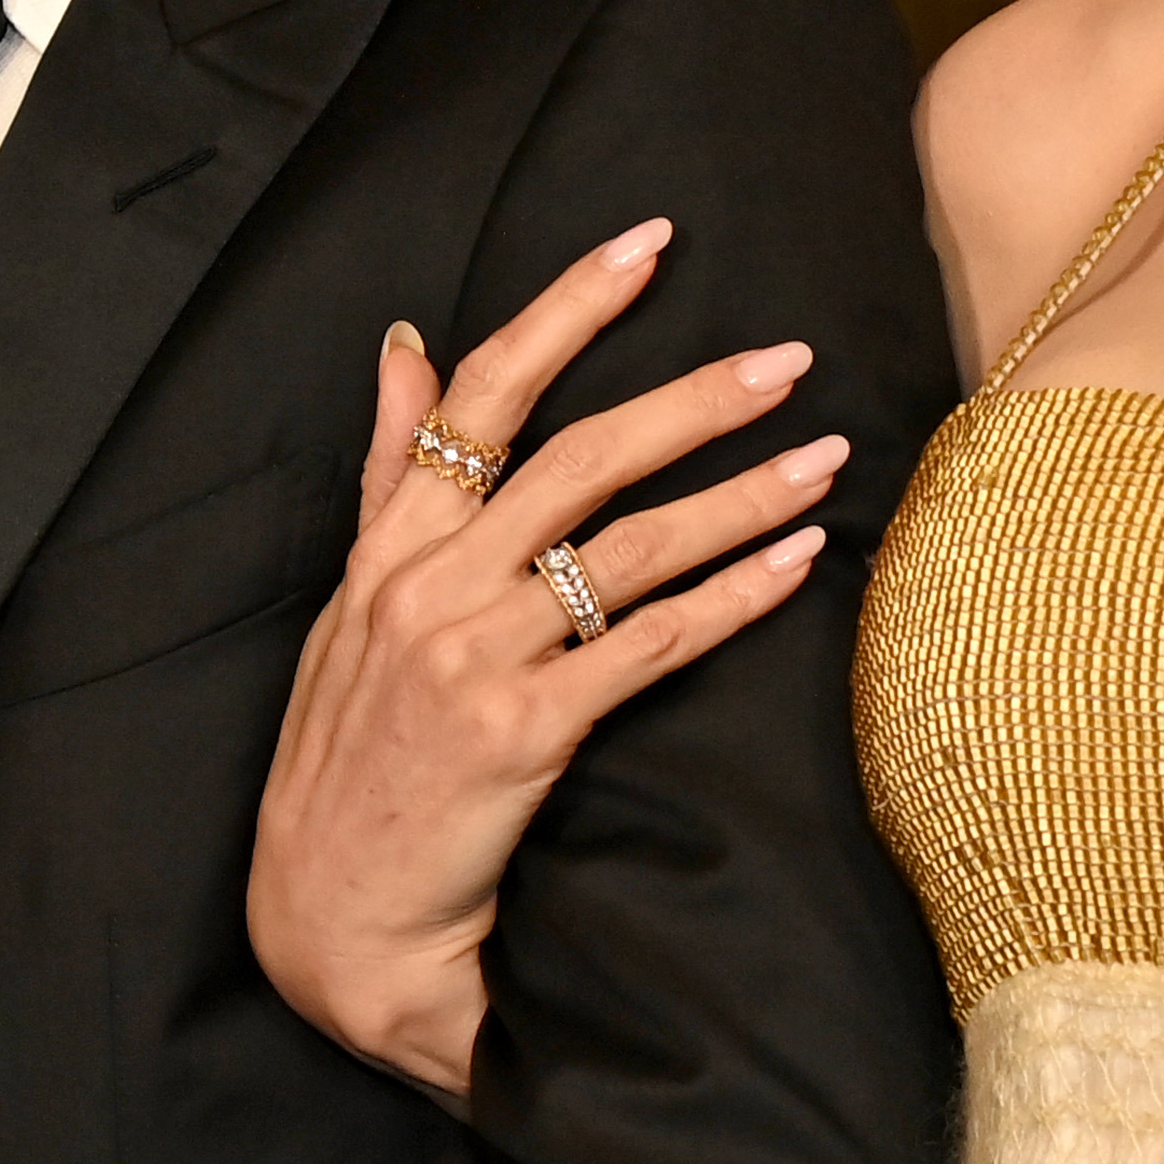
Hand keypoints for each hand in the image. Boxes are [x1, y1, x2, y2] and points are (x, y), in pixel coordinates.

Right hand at [251, 219, 849, 1091]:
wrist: (334, 918)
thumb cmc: (350, 760)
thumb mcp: (350, 606)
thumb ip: (392, 475)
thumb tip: (408, 345)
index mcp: (389, 548)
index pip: (481, 398)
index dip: (567, 309)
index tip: (648, 244)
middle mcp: (429, 588)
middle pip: (580, 456)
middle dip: (695, 398)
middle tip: (788, 358)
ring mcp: (475, 659)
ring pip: (632, 545)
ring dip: (742, 494)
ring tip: (828, 457)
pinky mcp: (523, 734)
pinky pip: (650, 645)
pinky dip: (733, 599)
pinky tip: (801, 565)